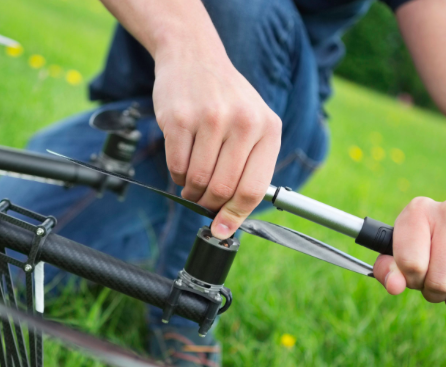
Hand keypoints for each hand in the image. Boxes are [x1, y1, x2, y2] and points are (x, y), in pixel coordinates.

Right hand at [152, 41, 280, 238]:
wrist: (194, 57)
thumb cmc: (225, 100)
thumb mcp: (252, 125)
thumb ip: (248, 169)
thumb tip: (231, 221)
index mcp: (268, 129)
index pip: (253, 189)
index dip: (236, 216)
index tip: (222, 230)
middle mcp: (243, 123)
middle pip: (222, 189)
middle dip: (209, 204)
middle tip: (202, 201)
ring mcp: (211, 119)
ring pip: (198, 181)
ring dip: (191, 190)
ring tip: (192, 180)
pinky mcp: (179, 119)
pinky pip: (177, 166)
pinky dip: (177, 174)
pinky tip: (182, 162)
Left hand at [373, 197, 445, 310]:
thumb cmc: (430, 249)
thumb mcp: (401, 255)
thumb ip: (388, 271)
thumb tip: (394, 287)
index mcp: (418, 211)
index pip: (410, 264)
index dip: (412, 279)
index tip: (416, 273)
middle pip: (439, 281)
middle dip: (435, 293)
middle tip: (437, 282)